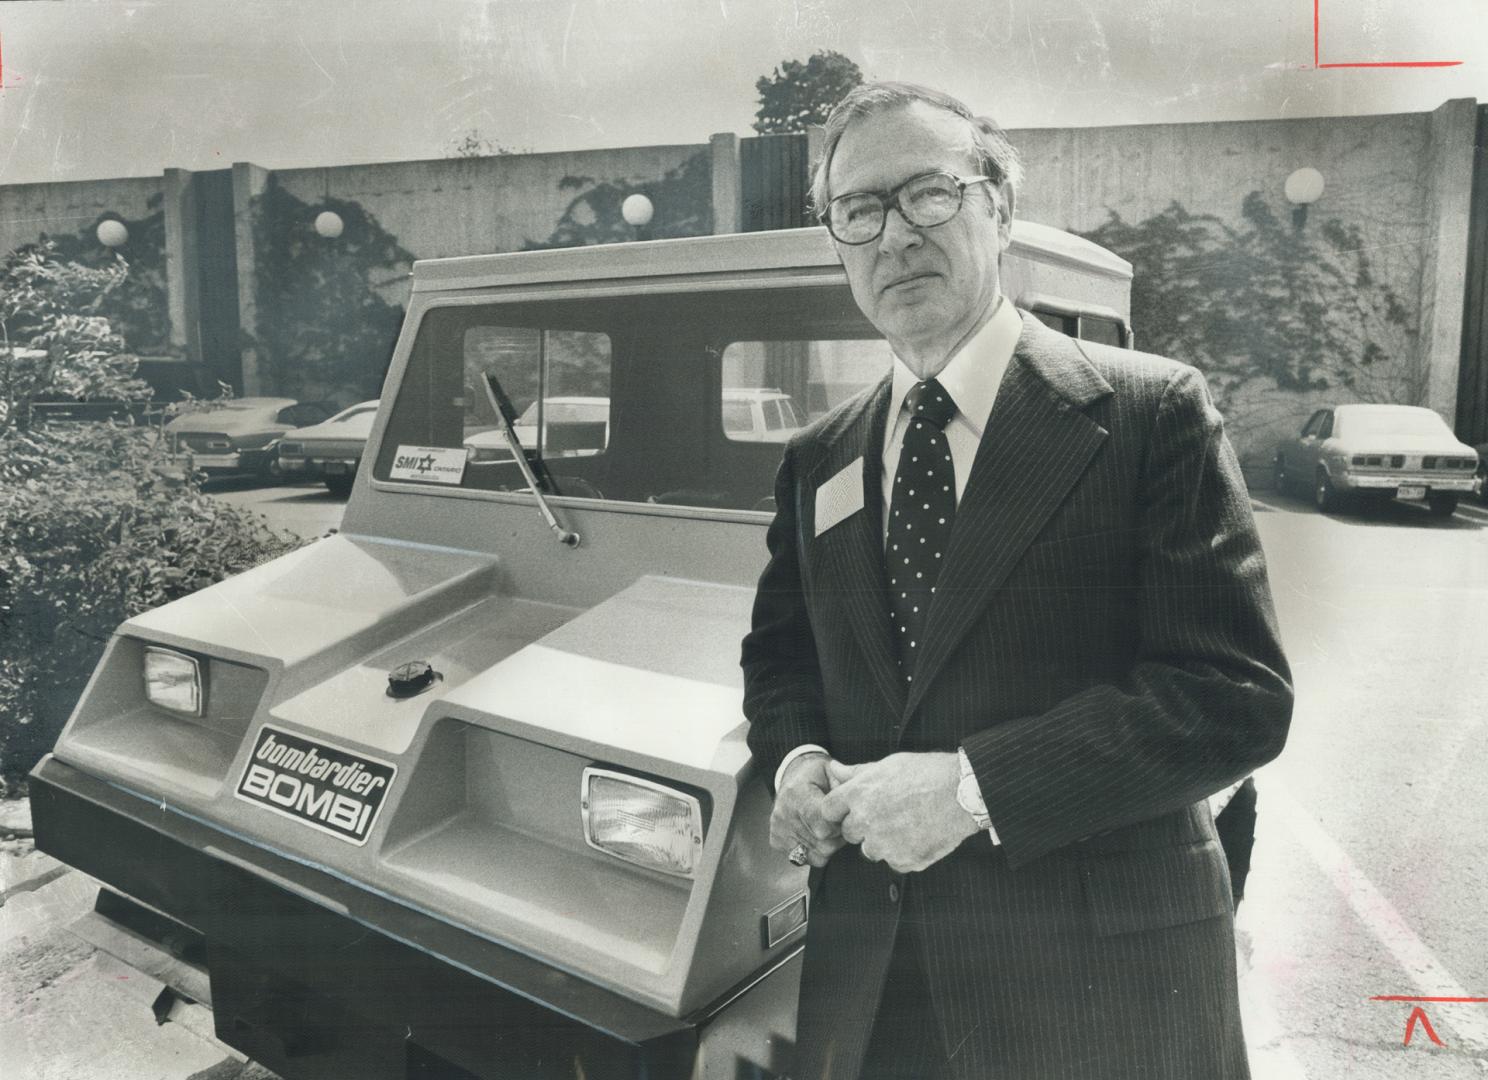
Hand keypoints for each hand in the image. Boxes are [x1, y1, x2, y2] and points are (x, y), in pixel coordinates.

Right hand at [769, 753, 847, 868]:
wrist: (793, 776)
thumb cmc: (817, 775)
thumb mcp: (832, 771)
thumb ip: (845, 785)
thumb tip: (855, 800)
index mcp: (797, 793)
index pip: (824, 826)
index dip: (840, 824)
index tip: (842, 815)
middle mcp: (783, 813)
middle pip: (824, 844)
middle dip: (838, 836)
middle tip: (839, 822)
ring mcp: (778, 830)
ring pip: (818, 855)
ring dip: (829, 845)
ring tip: (828, 828)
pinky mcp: (776, 842)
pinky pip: (806, 859)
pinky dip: (816, 851)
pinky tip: (816, 835)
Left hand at [820, 752, 977, 873]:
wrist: (962, 794)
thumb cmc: (928, 773)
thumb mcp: (889, 764)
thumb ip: (857, 772)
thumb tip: (834, 770)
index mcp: (858, 795)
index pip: (828, 810)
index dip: (840, 810)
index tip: (851, 809)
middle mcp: (866, 822)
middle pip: (850, 833)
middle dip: (863, 826)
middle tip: (888, 814)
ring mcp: (884, 845)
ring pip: (872, 850)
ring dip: (883, 842)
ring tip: (908, 823)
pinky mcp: (904, 861)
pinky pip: (895, 862)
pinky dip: (905, 853)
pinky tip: (920, 835)